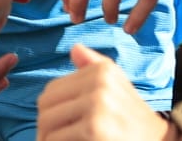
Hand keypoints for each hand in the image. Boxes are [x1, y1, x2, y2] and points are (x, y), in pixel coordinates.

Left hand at [36, 45, 173, 140]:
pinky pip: (57, 139)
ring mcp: (97, 107)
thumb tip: (75, 48)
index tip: (58, 126)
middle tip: (52, 139)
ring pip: (48, 123)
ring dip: (48, 138)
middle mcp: (100, 84)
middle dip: (45, 127)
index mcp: (103, 71)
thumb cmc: (135, 121)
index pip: (52, 89)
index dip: (50, 111)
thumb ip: (94, 68)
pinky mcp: (95, 130)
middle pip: (46, 105)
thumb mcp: (120, 88)